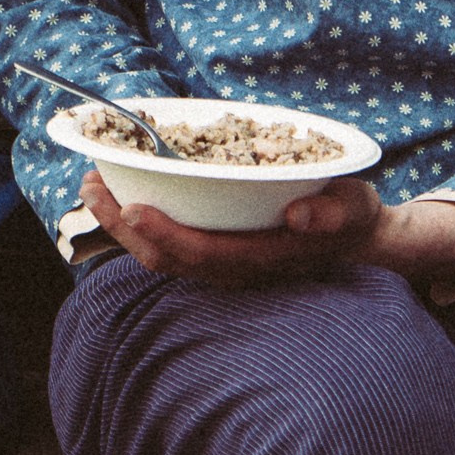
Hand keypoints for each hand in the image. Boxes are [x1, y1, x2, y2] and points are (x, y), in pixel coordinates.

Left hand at [82, 172, 454, 290]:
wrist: (362, 242)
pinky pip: (168, 245)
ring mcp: (224, 265)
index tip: (135, 207)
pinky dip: (139, 224)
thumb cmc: (357, 217)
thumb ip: (338, 207)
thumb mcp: (361, 204)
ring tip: (93, 186)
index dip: (166, 237)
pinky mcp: (217, 254)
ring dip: (122, 224)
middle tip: (91, 185)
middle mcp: (237, 270)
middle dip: (124, 226)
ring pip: (160, 255)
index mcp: (265, 260)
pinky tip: (120, 194)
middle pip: (167, 259)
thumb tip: (301, 214)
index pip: (204, 256)